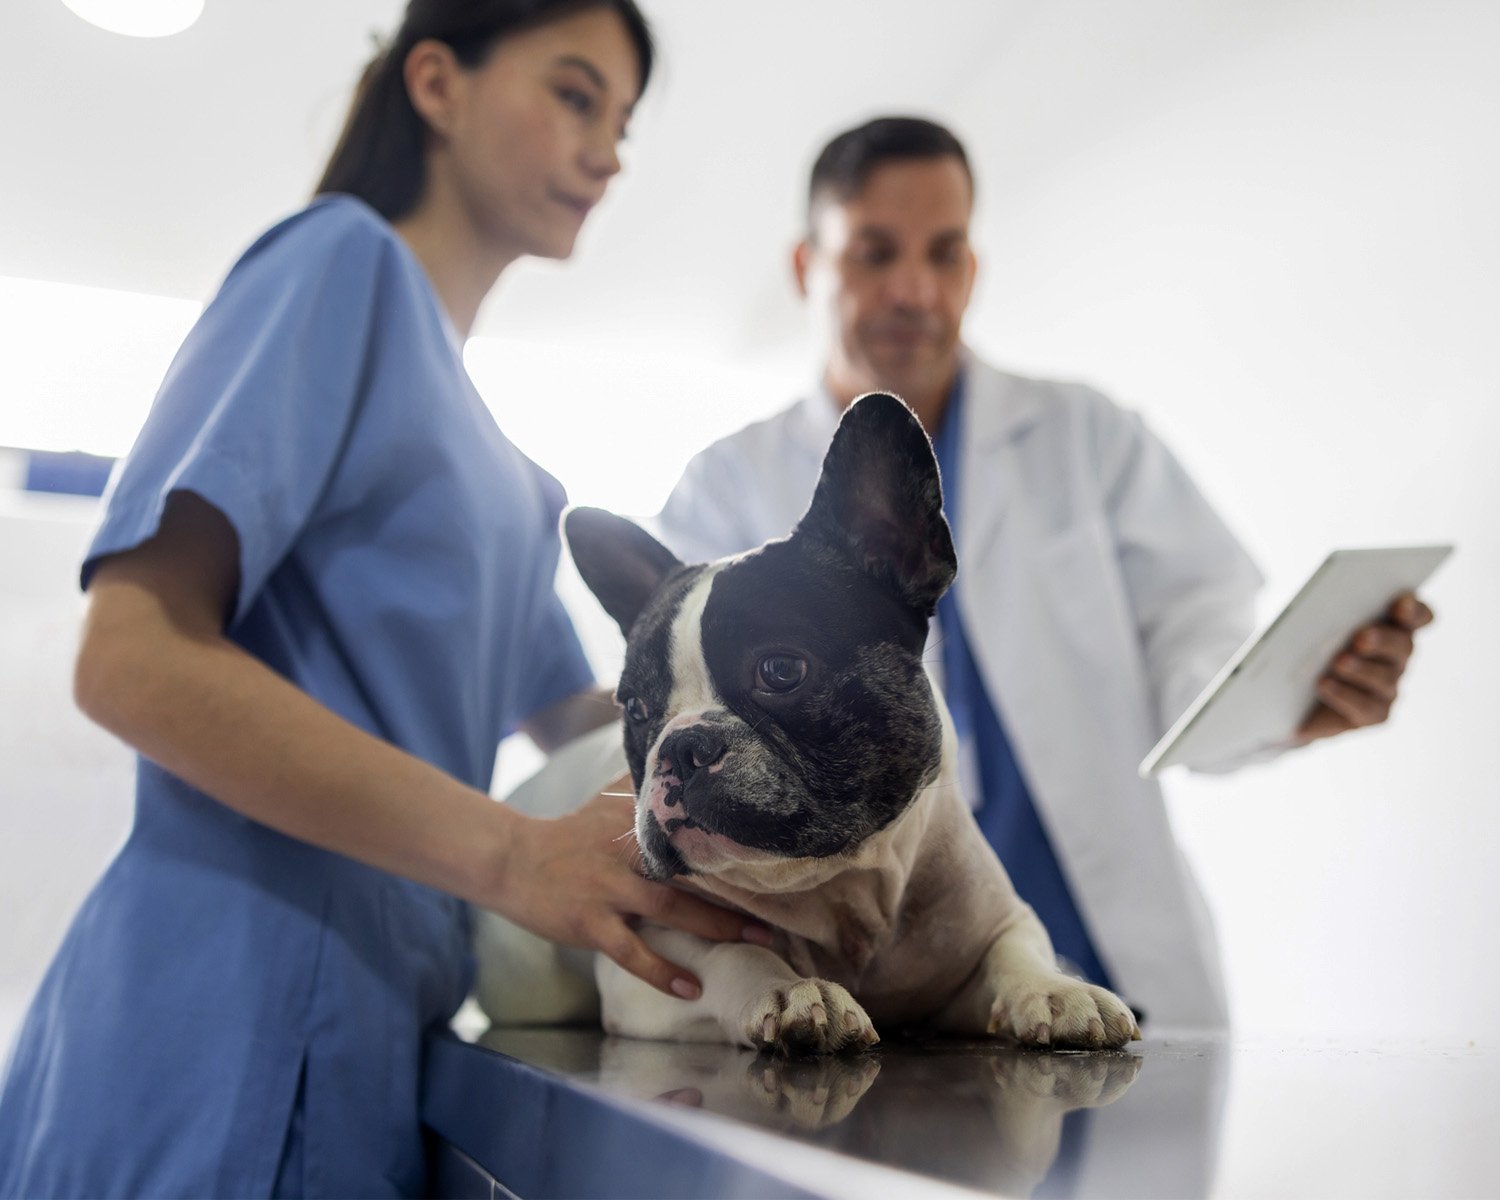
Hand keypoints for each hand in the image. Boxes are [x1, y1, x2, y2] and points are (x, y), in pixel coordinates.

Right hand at [488, 779, 771, 998]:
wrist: (512, 860)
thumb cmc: (567, 834)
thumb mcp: (605, 801)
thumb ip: (642, 786)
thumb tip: (676, 755)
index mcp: (633, 821)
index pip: (689, 825)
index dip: (730, 839)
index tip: (771, 850)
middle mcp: (625, 852)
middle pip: (690, 869)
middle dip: (737, 888)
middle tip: (780, 907)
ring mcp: (607, 888)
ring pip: (670, 908)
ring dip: (715, 926)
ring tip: (755, 940)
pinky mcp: (590, 923)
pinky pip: (632, 952)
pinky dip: (663, 972)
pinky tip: (692, 988)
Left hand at [1295, 593, 1433, 743]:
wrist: (1291, 698)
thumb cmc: (1306, 649)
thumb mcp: (1311, 626)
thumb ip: (1323, 613)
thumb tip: (1316, 610)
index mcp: (1389, 626)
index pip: (1417, 616)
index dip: (1414, 610)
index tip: (1401, 604)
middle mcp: (1395, 657)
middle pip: (1403, 645)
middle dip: (1383, 640)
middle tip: (1361, 638)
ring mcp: (1388, 686)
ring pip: (1384, 677)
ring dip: (1361, 669)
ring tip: (1339, 662)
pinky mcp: (1374, 713)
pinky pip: (1364, 705)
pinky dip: (1344, 694)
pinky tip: (1325, 684)